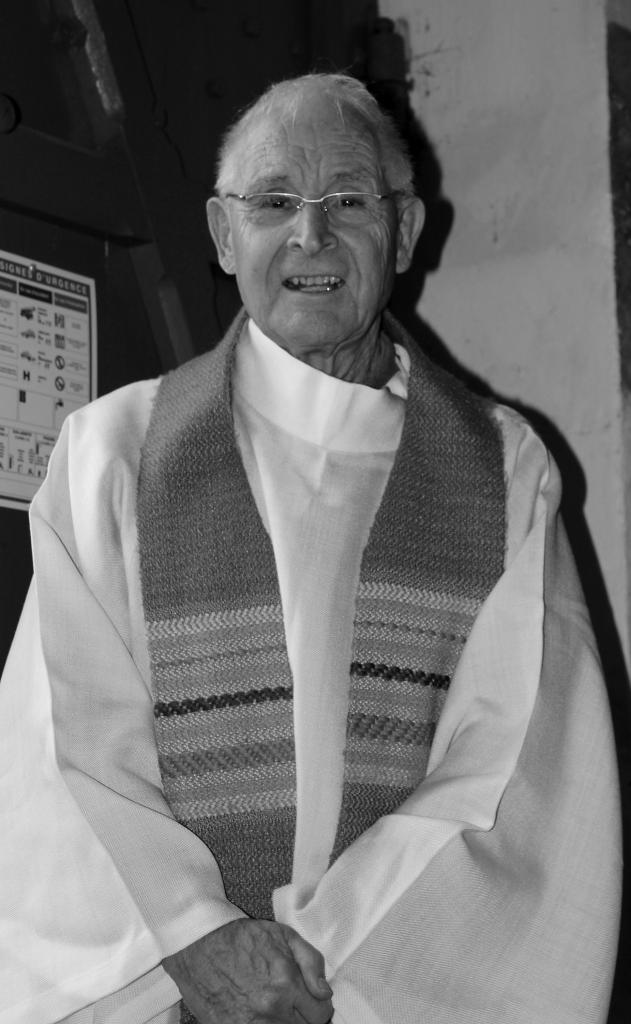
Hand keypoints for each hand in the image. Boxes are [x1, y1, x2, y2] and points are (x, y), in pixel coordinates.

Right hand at [162, 918, 333, 1022]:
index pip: (322, 1014)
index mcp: (286, 984)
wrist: (198, 944)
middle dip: (302, 1016)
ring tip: (273, 1007)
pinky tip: (257, 1014)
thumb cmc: (241, 938)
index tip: (310, 999)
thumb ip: (312, 962)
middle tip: (291, 1001)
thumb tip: (324, 991)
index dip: (318, 1005)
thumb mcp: (283, 935)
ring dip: (283, 1021)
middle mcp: (270, 1009)